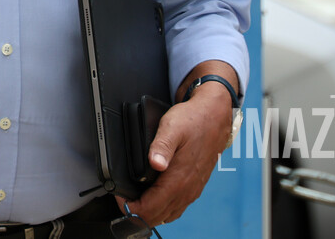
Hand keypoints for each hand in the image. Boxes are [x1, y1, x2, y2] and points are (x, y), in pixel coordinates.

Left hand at [115, 79, 233, 226]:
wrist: (214, 117)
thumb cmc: (193, 121)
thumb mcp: (172, 127)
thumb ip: (161, 146)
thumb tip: (155, 163)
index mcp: (179, 179)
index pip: (149, 209)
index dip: (129, 207)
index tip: (119, 195)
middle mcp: (186, 190)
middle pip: (156, 217)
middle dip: (136, 213)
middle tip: (122, 197)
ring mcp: (191, 191)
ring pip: (166, 215)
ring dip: (148, 213)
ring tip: (133, 199)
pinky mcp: (194, 187)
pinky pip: (176, 208)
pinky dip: (162, 209)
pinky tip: (153, 199)